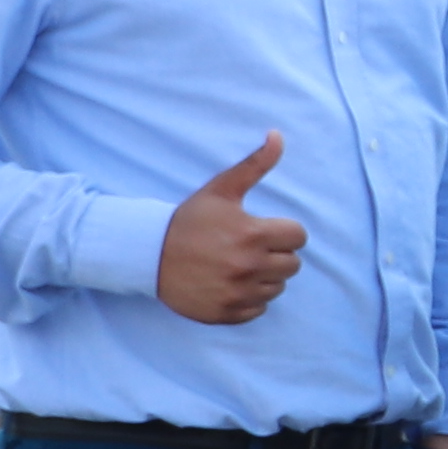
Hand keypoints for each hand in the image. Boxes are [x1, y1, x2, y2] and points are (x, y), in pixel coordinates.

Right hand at [157, 136, 307, 325]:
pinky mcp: (226, 313)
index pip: (299, 237)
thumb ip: (255, 164)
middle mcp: (249, 267)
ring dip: (265, 277)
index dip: (284, 232)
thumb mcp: (221, 189)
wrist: (148, 255)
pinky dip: (250, 299)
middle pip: (292, 265)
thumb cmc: (189, 220)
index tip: (263, 230)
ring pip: (277, 288)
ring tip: (239, 265)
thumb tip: (277, 135)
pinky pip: (259, 309)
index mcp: (253, 235)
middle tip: (250, 248)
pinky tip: (231, 284)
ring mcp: (237, 293)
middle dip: (277, 254)